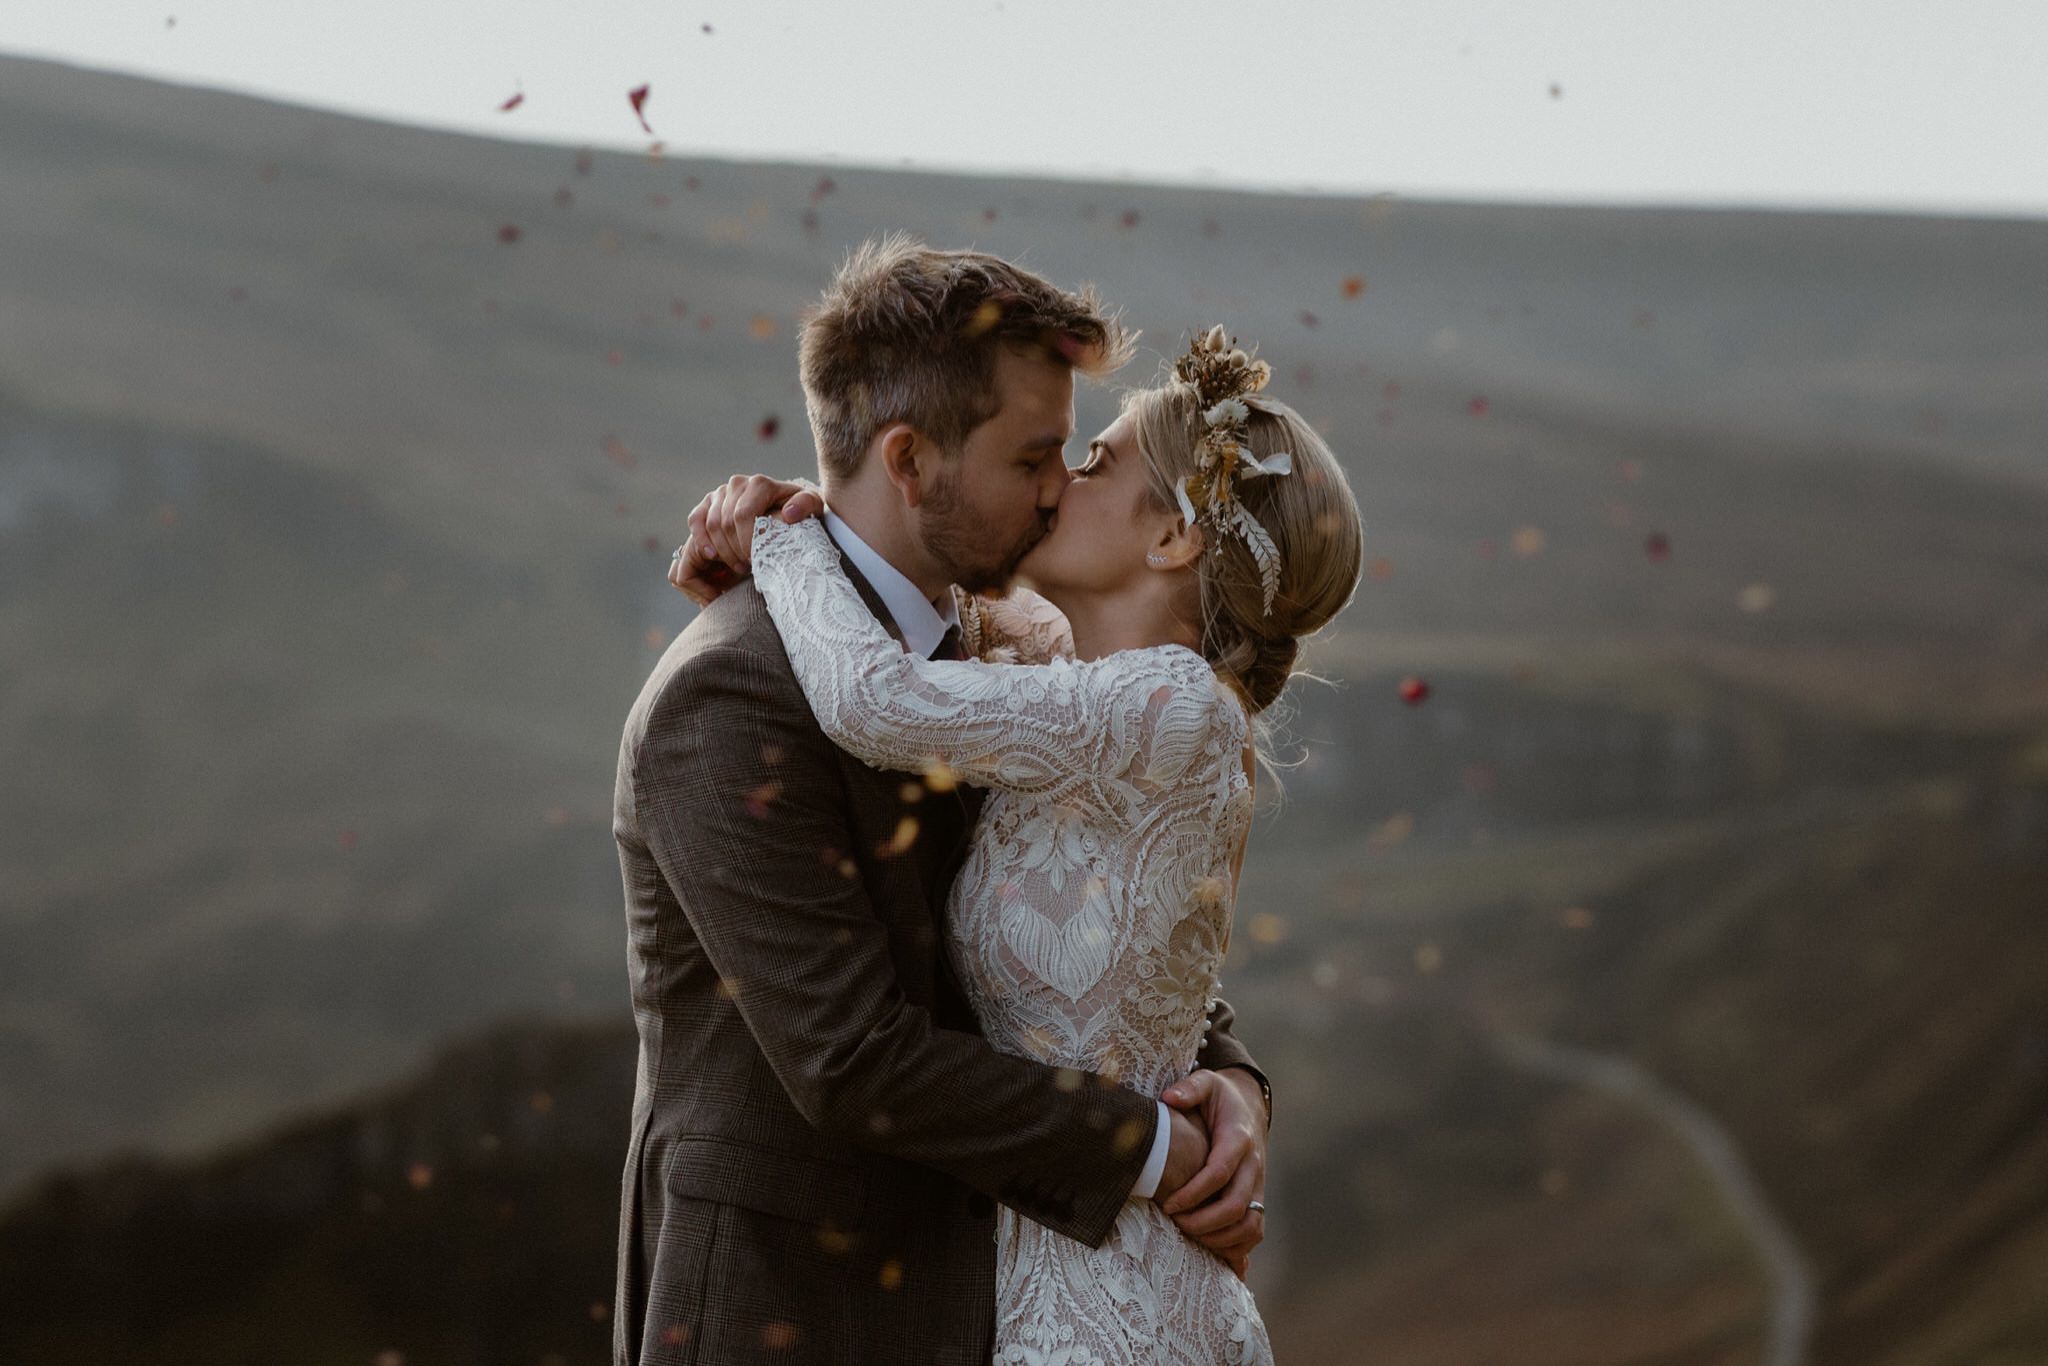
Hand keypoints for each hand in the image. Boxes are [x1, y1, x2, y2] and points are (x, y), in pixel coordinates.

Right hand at [668, 474, 823, 604]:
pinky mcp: (708, 503)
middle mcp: (737, 483)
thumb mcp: (812, 509)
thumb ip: (805, 506)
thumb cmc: (800, 514)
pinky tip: (713, 556)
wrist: (786, 511)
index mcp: (760, 484)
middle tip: (749, 568)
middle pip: (725, 522)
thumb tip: (789, 514)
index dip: (746, 542)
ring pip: (711, 524)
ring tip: (740, 566)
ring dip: (723, 550)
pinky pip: (696, 520)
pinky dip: (701, 539)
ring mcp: (721, 492)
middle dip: (736, 550)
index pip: (743, 515)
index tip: (757, 561)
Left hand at [1156, 1068, 1266, 1263]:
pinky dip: (1236, 1248)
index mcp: (1238, 1139)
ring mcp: (1259, 1185)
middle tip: (1174, 1222)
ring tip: (1189, 1235)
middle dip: (1203, 1222)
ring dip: (1220, 1239)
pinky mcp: (1258, 1199)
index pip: (1219, 1173)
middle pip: (1236, 1206)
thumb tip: (1169, 1098)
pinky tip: (1212, 1253)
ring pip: (1251, 1225)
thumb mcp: (1206, 1082)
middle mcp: (1254, 1165)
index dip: (1193, 1193)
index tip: (1168, 1204)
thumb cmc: (1220, 1097)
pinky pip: (1255, 1231)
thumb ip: (1189, 1087)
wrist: (1250, 1107)